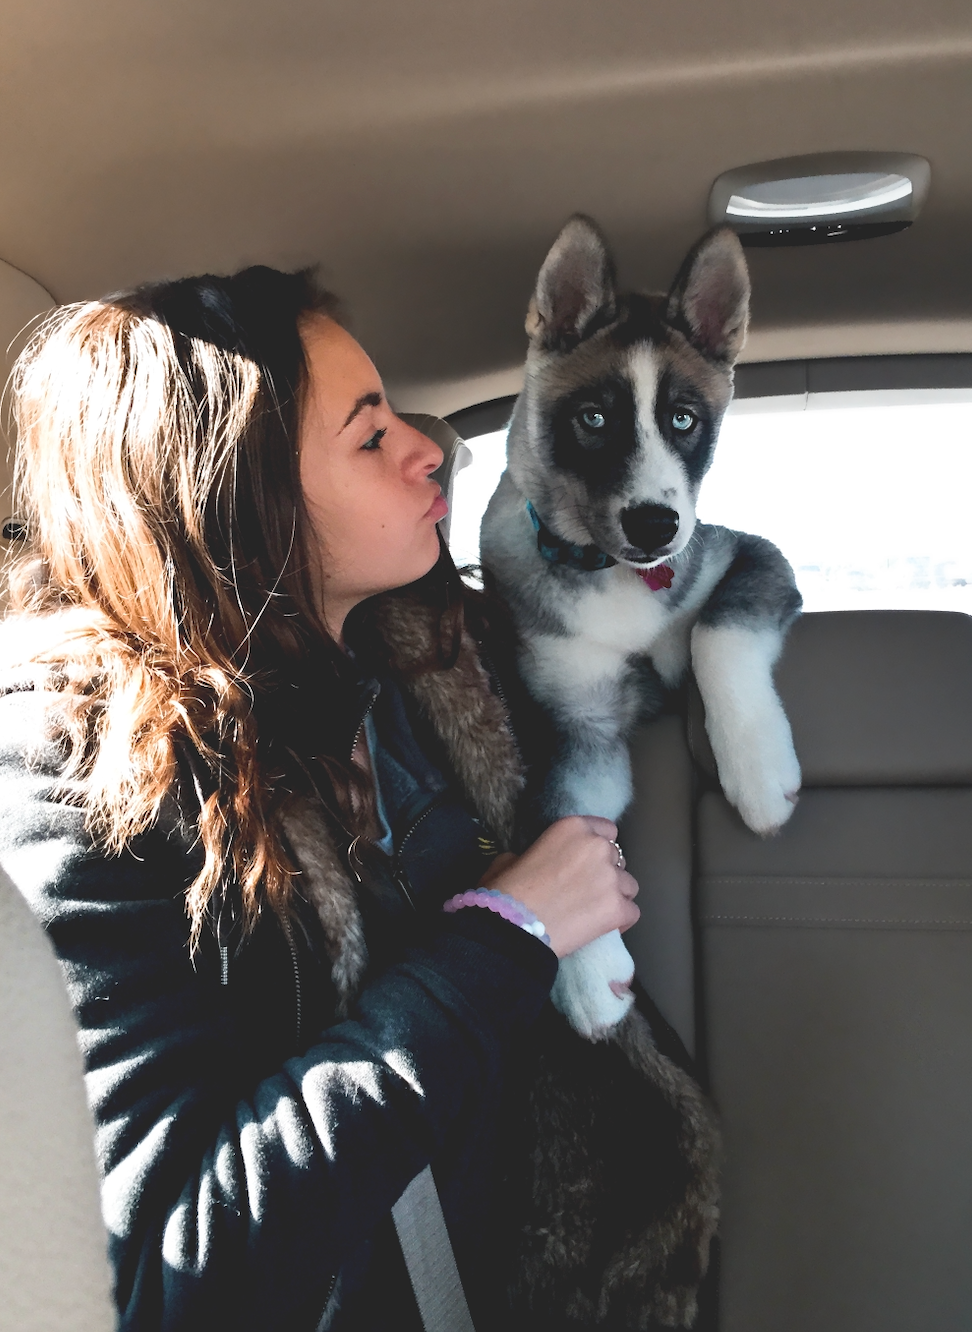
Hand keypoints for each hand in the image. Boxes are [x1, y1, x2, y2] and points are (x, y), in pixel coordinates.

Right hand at [482, 816, 638, 957]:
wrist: (512, 927)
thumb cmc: (505, 891)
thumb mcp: (510, 858)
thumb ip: (533, 853)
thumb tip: (532, 862)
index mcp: (573, 828)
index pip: (606, 830)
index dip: (597, 847)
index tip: (586, 863)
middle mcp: (598, 847)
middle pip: (618, 858)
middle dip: (606, 873)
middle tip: (586, 891)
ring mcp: (611, 878)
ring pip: (628, 885)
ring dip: (615, 896)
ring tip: (594, 912)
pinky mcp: (618, 908)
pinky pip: (631, 912)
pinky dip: (620, 921)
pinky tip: (603, 928)